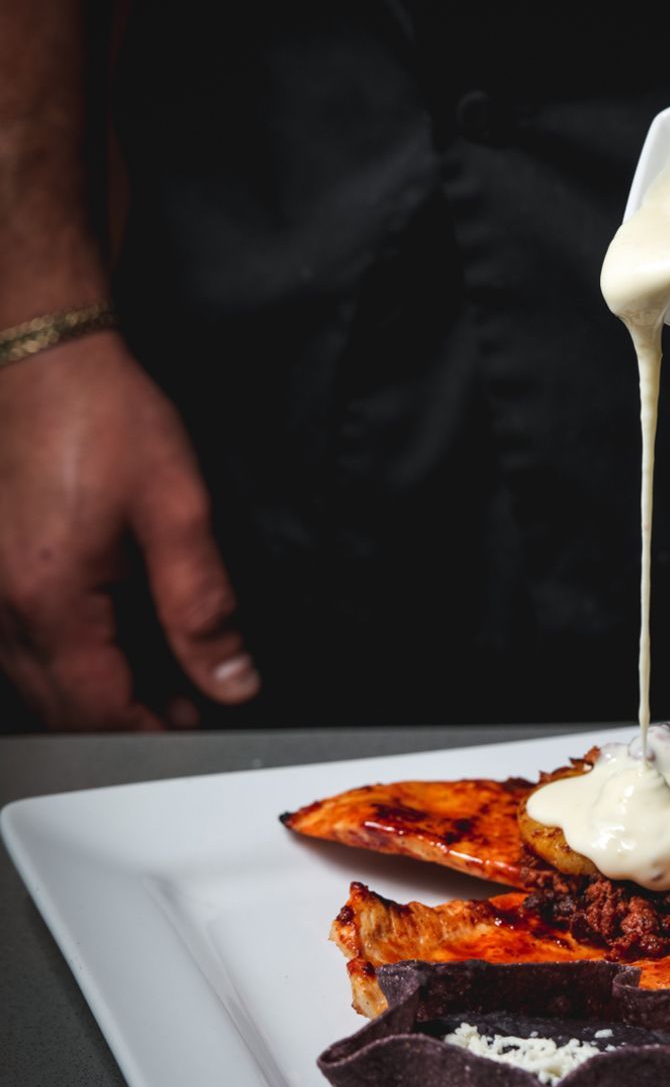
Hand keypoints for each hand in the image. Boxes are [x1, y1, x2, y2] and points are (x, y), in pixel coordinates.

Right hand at [0, 333, 259, 729]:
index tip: (195, 728)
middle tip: (186, 706)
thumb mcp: (176, 509)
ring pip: (36, 682)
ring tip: (159, 677)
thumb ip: (202, 606)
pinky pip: (23, 645)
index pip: (98, 710)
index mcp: (51, 599)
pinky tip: (110, 639)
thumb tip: (230, 677)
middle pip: (60, 709)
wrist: (40, 352)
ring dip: (95, 694)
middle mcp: (5, 606)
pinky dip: (69, 660)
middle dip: (124, 721)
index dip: (151, 734)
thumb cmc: (100, 414)